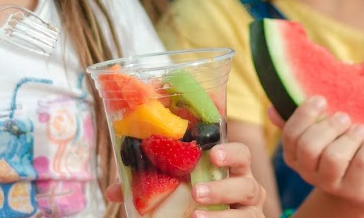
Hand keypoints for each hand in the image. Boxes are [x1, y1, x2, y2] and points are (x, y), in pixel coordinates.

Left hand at [104, 142, 264, 215]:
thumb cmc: (197, 201)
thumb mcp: (176, 190)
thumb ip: (148, 185)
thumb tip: (113, 190)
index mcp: (231, 169)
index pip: (240, 154)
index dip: (230, 152)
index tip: (212, 153)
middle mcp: (246, 188)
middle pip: (248, 181)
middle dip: (223, 187)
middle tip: (196, 192)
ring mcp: (250, 211)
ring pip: (247, 211)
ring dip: (221, 213)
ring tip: (195, 217)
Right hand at [273, 97, 363, 213]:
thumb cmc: (338, 148)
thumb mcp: (318, 135)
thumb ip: (298, 121)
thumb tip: (271, 109)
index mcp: (294, 156)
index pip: (291, 135)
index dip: (305, 115)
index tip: (322, 99)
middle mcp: (309, 172)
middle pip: (310, 147)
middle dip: (328, 127)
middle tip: (344, 116)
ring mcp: (332, 184)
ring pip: (334, 158)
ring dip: (349, 137)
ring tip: (361, 128)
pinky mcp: (356, 189)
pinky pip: (361, 165)